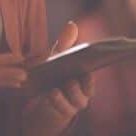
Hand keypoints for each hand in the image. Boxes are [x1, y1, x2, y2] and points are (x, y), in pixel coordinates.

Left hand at [23, 21, 94, 135]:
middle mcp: (82, 93)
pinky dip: (57, 101)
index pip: (90, 79)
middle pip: (86, 93)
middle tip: (70, 79)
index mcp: (83, 79)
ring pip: (78, 103)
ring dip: (68, 95)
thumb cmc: (55, 73)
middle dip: (79, 87)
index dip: (89, 76)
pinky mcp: (62, 112)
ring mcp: (73, 104)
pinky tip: (50, 92)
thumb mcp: (57, 57)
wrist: (44, 96)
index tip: (85, 69)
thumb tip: (72, 24)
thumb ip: (65, 43)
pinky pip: (63, 110)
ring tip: (55, 88)